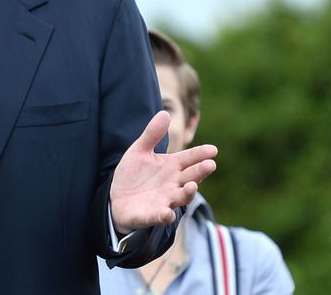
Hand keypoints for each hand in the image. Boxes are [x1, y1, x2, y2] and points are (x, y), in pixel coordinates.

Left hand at [110, 111, 217, 234]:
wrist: (118, 200)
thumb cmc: (134, 175)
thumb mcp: (139, 151)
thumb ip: (151, 135)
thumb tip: (164, 113)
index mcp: (172, 167)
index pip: (189, 159)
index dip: (200, 154)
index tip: (213, 149)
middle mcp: (173, 184)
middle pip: (190, 177)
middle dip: (200, 172)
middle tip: (210, 164)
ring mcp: (165, 200)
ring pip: (181, 198)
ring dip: (188, 193)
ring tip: (192, 185)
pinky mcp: (152, 215)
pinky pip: (160, 216)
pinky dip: (165, 215)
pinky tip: (167, 213)